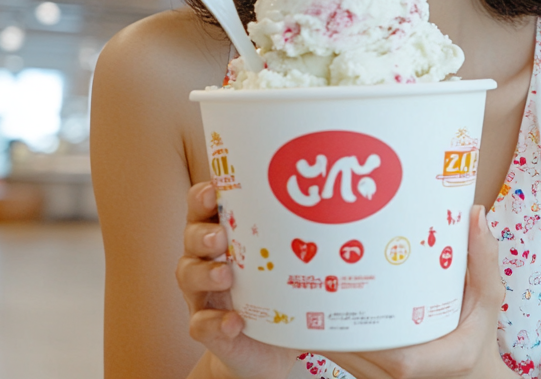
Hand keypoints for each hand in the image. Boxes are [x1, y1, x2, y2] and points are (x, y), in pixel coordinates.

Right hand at [178, 182, 298, 378]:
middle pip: (190, 237)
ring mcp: (204, 297)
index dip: (202, 196)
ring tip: (226, 276)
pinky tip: (234, 321)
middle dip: (202, 233)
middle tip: (220, 237)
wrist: (269, 350)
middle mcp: (207, 261)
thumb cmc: (279, 295)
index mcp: (224, 237)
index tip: (213, 190)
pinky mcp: (210, 330)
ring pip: (187, 276)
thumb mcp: (288, 263)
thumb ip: (304, 242)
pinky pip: (201, 324)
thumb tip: (353, 224)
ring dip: (205, 273)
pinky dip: (215, 322)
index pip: (202, 208)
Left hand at [321, 206, 509, 378]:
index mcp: (436, 361)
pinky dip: (336, 337)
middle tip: (323, 273)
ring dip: (329, 326)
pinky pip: (346, 361)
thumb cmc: (478, 342)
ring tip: (319, 285)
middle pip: (356, 353)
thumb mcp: (487, 301)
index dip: (365, 328)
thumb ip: (482, 260)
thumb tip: (475, 215)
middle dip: (335, 316)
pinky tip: (327, 308)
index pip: (395, 355)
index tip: (350, 290)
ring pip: (345, 359)